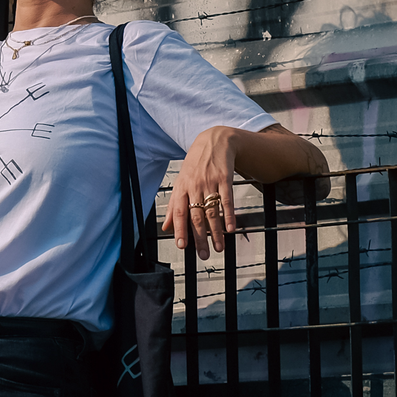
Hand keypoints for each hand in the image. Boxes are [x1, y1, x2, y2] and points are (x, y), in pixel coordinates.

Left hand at [164, 125, 239, 260]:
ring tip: (218, 248)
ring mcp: (210, 182)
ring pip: (212, 211)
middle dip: (200, 237)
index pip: (180, 212)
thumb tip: (166, 228)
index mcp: (182, 188)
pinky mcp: (225, 179)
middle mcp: (195, 186)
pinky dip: (229, 215)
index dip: (180, 230)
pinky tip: (230, 229)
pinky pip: (227, 200)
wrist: (214, 141)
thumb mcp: (181, 182)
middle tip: (203, 255)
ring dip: (215, 232)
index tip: (182, 246)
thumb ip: (174, 206)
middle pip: (197, 216)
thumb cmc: (195, 166)